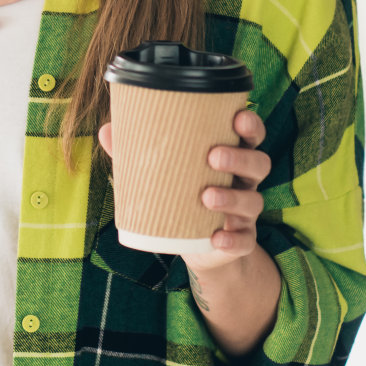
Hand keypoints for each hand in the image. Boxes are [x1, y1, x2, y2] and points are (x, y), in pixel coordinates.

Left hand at [97, 108, 270, 271]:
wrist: (197, 249)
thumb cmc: (180, 196)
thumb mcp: (161, 173)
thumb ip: (137, 153)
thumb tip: (107, 129)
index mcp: (230, 157)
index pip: (251, 135)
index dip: (251, 125)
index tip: (238, 116)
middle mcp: (243, 181)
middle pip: (259, 163)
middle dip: (240, 157)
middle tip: (213, 155)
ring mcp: (245, 212)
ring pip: (253, 201)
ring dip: (232, 197)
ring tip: (206, 196)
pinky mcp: (241, 240)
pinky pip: (246, 240)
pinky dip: (233, 239)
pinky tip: (217, 237)